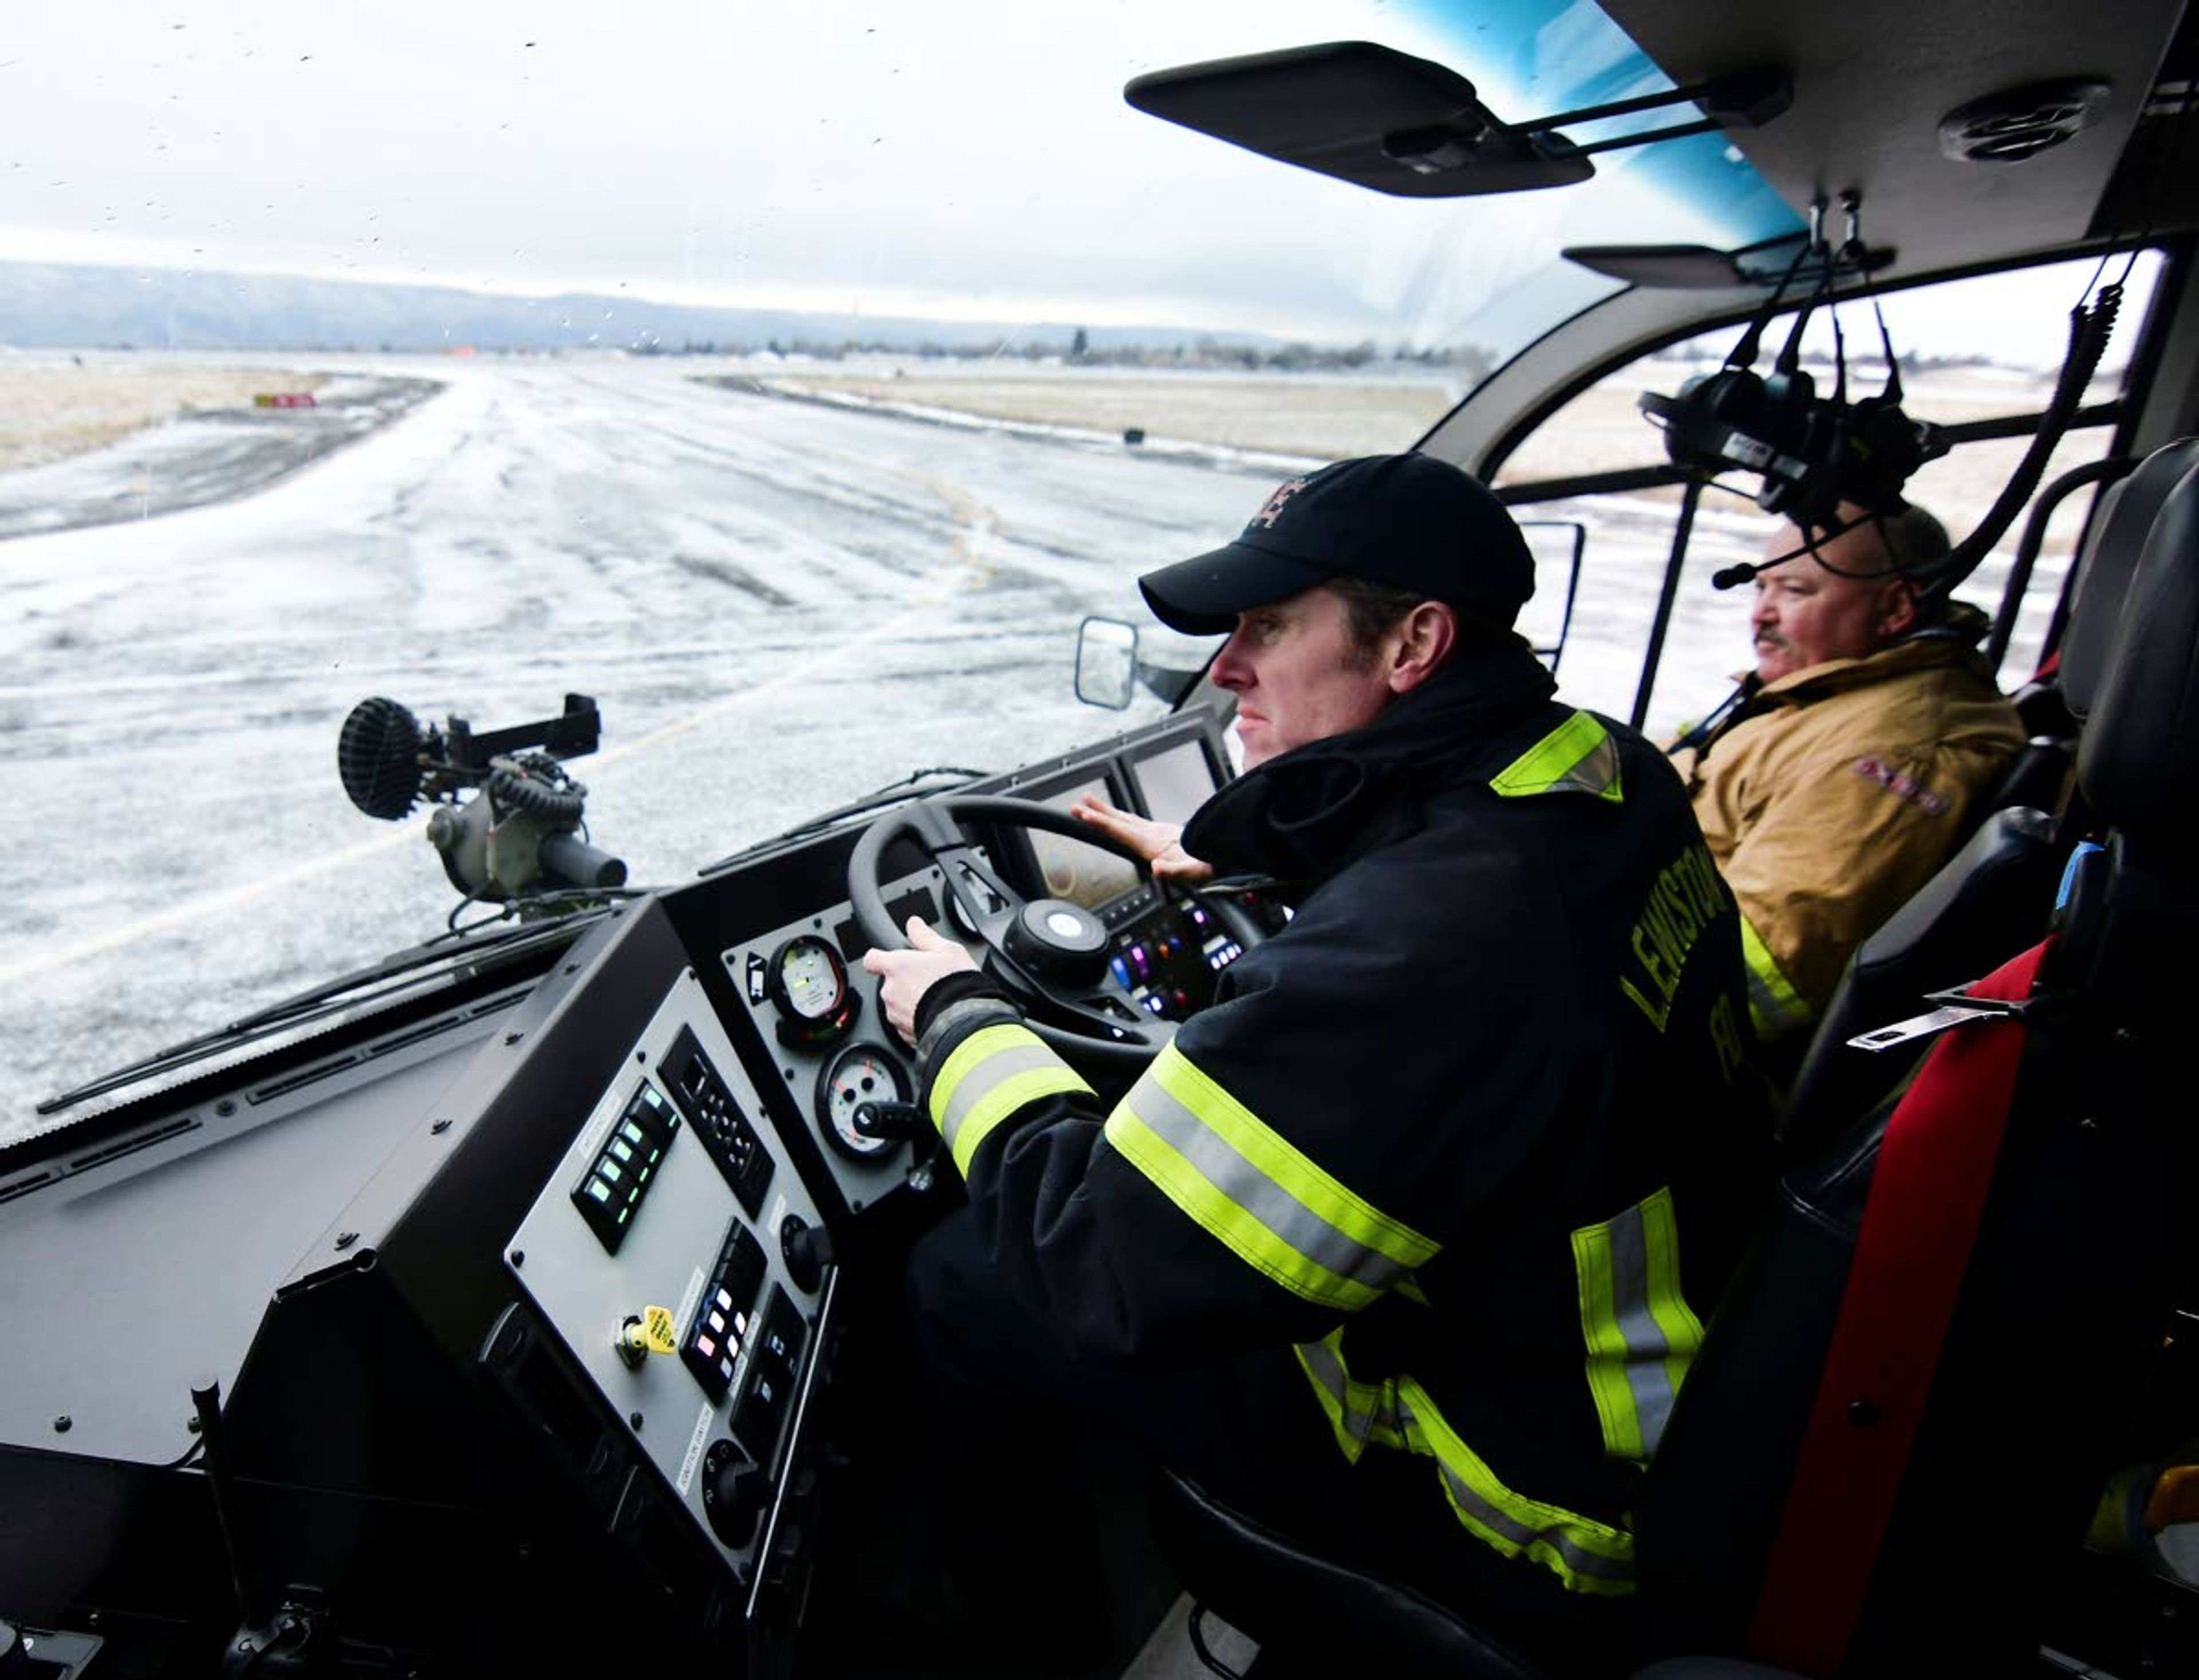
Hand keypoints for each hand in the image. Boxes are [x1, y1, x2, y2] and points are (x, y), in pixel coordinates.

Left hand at [861, 916, 978, 1043]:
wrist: (965, 1021)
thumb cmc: (957, 985)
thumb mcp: (947, 950)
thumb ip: (925, 936)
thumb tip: (914, 924)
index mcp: (897, 966)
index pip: (872, 959)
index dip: (879, 958)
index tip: (889, 959)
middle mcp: (890, 991)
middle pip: (889, 982)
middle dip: (905, 981)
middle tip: (928, 979)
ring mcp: (895, 1013)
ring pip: (897, 1003)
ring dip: (910, 1000)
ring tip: (935, 998)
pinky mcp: (903, 1032)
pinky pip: (905, 1021)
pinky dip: (916, 1018)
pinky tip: (934, 1013)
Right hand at [1069, 794, 1213, 884]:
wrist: (1226, 852)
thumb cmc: (1209, 865)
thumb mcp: (1194, 873)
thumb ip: (1175, 871)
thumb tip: (1157, 868)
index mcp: (1154, 843)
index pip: (1121, 831)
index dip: (1101, 823)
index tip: (1082, 814)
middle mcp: (1154, 834)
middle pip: (1119, 820)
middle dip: (1097, 813)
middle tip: (1076, 805)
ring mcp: (1159, 831)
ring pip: (1127, 818)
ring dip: (1107, 811)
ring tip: (1090, 801)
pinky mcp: (1164, 833)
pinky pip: (1135, 822)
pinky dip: (1121, 817)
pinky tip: (1120, 818)